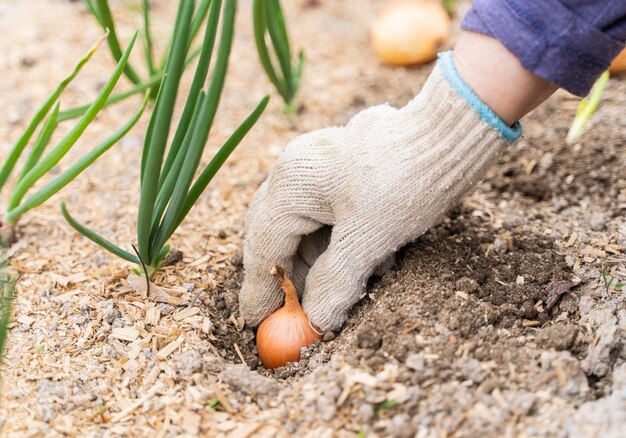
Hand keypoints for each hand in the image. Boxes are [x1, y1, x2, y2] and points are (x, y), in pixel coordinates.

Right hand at [239, 52, 518, 331]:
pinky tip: (374, 259)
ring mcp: (320, 167)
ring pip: (305, 227)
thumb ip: (335, 283)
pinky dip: (341, 243)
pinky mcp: (344, 170)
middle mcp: (297, 171)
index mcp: (291, 185)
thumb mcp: (369, 239)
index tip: (255, 324)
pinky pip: (328, 215)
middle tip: (296, 314)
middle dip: (288, 276)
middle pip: (276, 235)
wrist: (452, 132)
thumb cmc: (406, 180)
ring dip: (321, 261)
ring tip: (355, 284)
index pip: (264, 247)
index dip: (259, 290)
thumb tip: (314, 323)